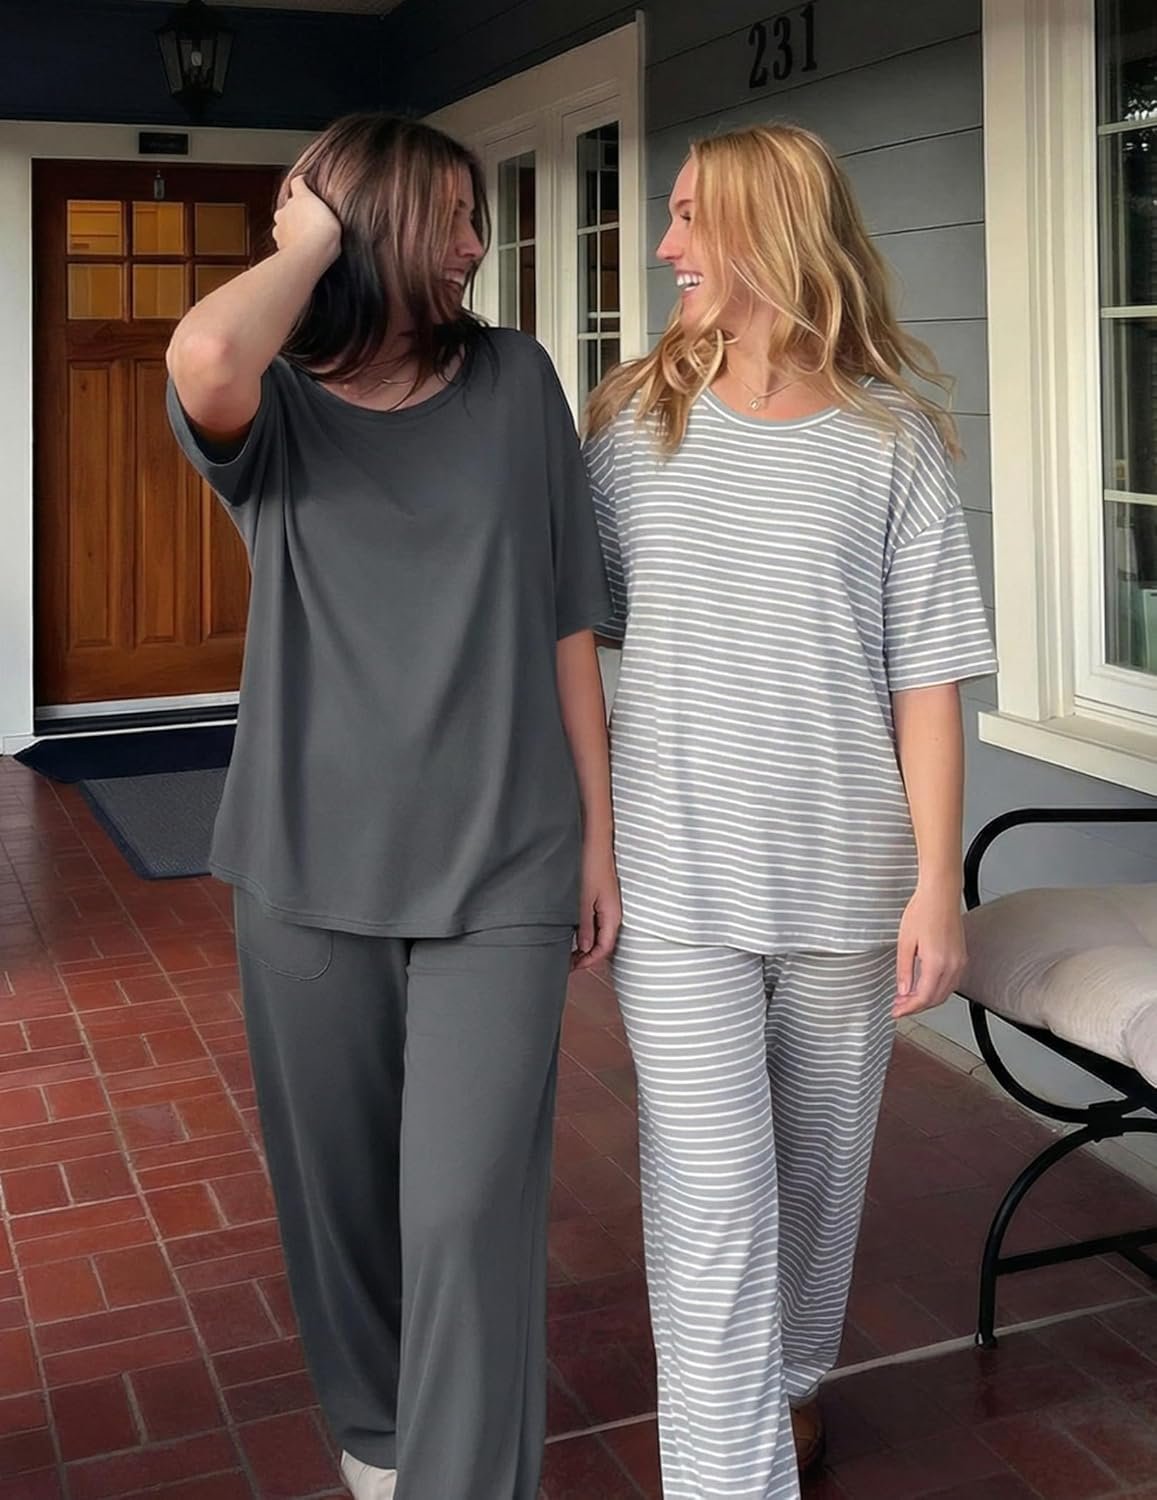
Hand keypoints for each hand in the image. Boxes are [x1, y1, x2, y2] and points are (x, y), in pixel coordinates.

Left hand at [273, 177, 341, 267]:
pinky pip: (283, 240)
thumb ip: (324, 210)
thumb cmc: (324, 233)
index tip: (305, 184)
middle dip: (296, 211)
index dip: (302, 184)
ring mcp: (280, 226)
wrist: (311, 253)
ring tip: (305, 237)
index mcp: (300, 197)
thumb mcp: (333, 214)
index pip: (297, 183)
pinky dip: (289, 243)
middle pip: (289, 205)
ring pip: (283, 223)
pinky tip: (300, 249)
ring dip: (291, 228)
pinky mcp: (278, 243)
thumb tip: (322, 210)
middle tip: (310, 221)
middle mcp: (286, 209)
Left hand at [572, 840, 620, 970]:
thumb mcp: (583, 899)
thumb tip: (585, 948)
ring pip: (598, 933)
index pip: (604, 948)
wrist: (594, 841)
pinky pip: (595, 921)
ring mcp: (607, 905)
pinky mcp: (600, 898)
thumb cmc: (590, 865)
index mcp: (612, 915)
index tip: (573, 967)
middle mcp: (612, 912)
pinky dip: (585, 931)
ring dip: (584, 944)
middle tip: (567, 963)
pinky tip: (572, 932)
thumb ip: (585, 925)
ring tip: (567, 950)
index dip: (589, 961)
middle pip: (602, 943)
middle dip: (586, 956)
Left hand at [893, 879, 966, 1018]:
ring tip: (909, 998)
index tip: (897, 1011)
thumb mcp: (905, 942)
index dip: (908, 1008)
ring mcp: (960, 962)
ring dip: (927, 999)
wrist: (940, 894)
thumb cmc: (923, 911)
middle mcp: (952, 965)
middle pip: (936, 999)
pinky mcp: (962, 957)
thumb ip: (904, 970)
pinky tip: (924, 986)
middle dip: (916, 1006)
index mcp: (937, 963)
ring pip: (945, 993)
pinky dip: (938, 990)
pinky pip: (952, 982)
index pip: (923, 998)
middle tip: (899, 1006)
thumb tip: (903, 991)